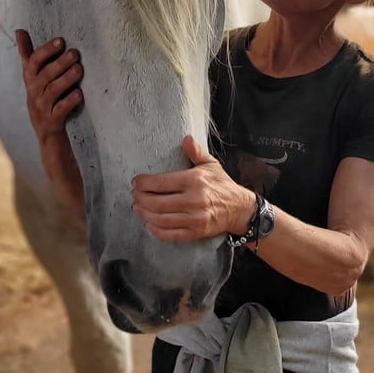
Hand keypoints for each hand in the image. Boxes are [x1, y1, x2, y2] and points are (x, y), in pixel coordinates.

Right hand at [16, 29, 85, 213]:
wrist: (50, 143)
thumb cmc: (46, 104)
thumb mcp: (38, 80)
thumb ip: (29, 55)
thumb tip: (19, 30)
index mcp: (31, 84)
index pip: (31, 63)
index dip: (44, 51)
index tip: (60, 41)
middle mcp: (33, 97)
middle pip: (42, 77)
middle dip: (58, 63)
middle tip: (75, 53)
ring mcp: (40, 112)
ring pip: (50, 93)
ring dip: (65, 80)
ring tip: (79, 70)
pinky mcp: (51, 127)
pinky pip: (58, 113)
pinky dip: (69, 102)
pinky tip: (79, 95)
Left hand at [132, 135, 255, 241]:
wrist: (239, 209)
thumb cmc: (222, 184)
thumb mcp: (211, 164)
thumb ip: (196, 152)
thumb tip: (185, 138)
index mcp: (194, 181)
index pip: (162, 182)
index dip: (145, 183)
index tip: (136, 182)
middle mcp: (193, 200)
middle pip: (158, 202)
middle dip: (141, 199)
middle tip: (134, 196)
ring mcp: (194, 219)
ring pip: (161, 219)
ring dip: (145, 214)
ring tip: (137, 208)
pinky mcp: (195, 233)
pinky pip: (170, 234)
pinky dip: (156, 230)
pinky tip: (149, 223)